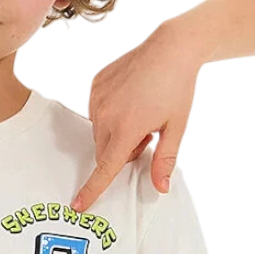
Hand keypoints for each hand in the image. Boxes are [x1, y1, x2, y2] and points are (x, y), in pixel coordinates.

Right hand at [74, 16, 201, 211]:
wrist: (171, 49)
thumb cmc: (176, 86)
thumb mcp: (175, 128)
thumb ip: (164, 160)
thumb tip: (160, 187)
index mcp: (127, 128)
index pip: (106, 168)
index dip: (91, 189)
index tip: (78, 204)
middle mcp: (107, 115)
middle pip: (105, 152)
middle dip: (122, 152)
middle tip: (146, 134)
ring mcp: (99, 98)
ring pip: (100, 133)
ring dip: (116, 133)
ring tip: (139, 113)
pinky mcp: (96, 85)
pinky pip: (97, 113)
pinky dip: (111, 115)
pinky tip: (130, 99)